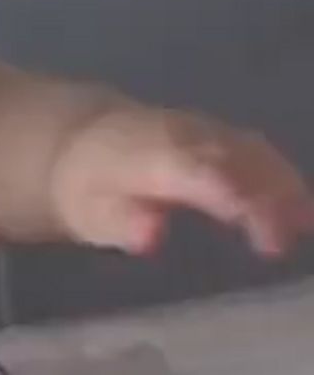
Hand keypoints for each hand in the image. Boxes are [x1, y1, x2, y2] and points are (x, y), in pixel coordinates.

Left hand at [52, 108, 313, 255]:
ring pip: (257, 153)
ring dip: (288, 188)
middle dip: (271, 199)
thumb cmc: (88, 190)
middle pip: (239, 160)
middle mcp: (187, 136)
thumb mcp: (89, 214)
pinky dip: (285, 178)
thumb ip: (120, 224)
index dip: (235, 199)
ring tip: (308, 226)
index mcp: (150, 155)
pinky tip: (304, 211)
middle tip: (287, 244)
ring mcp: (208, 131)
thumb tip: (151, 239)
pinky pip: (260, 151)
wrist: (84, 140)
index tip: (264, 236)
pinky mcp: (222, 134)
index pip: (200, 172)